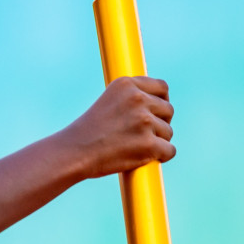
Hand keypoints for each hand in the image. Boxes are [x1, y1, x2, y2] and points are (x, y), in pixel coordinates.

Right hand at [60, 76, 174, 179]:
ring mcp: (143, 121)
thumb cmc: (88, 132)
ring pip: (168, 132)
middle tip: (144, 134)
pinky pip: (170, 150)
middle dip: (161, 123)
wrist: (73, 152)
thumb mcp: (108, 103)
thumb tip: (159, 106)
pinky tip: (146, 158)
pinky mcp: (149, 144)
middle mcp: (137, 99)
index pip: (162, 86)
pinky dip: (161, 156)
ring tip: (134, 147)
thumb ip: (132, 99)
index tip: (157, 112)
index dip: (162, 100)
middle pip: (168, 110)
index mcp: (126, 84)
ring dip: (158, 141)